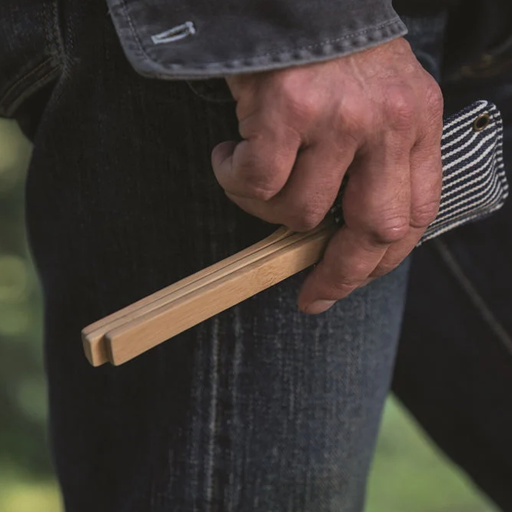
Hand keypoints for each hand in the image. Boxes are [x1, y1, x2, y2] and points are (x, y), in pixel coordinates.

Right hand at [211, 38, 442, 313]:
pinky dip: (234, 180)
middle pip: (372, 230)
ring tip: (253, 176)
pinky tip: (229, 155)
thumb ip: (377, 162)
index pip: (414, 215)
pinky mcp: (288, 111)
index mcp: (415, 123)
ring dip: (268, 209)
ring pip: (300, 212)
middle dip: (338, 275)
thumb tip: (344, 232)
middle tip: (311, 294)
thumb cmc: (330, 53)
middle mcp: (386, 123)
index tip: (352, 281)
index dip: (382, 261)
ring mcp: (338, 118)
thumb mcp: (378, 100)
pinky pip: (256, 183)